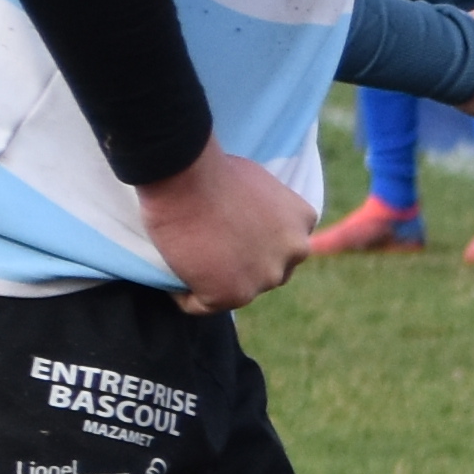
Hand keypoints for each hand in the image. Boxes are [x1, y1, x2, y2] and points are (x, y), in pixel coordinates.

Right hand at [135, 150, 316, 312]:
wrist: (186, 175)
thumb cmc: (213, 169)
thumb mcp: (259, 184)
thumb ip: (266, 210)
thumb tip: (251, 223)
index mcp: (302, 221)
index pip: (284, 246)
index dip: (257, 244)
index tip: (231, 237)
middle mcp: (294, 253)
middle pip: (267, 270)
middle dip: (243, 265)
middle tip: (207, 250)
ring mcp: (265, 277)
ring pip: (238, 290)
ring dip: (215, 281)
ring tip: (187, 263)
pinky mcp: (232, 295)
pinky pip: (201, 304)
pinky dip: (184, 295)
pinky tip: (171, 278)